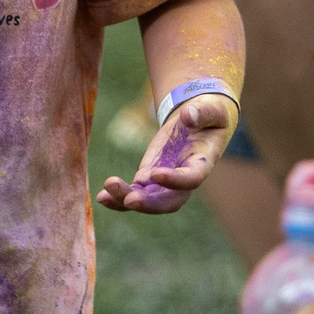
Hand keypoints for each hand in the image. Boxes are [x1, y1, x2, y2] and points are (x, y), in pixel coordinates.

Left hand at [96, 94, 235, 215]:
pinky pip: (134, 192)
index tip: (156, 174)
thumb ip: (203, 112)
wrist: (199, 121)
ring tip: (104, 196)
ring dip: (125, 201)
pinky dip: (118, 197)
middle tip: (129, 200)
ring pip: (147, 200)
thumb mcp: (212, 109)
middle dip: (148, 203)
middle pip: (168, 201)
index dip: (175, 181)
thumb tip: (188, 116)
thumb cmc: (210, 115)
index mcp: (202, 164)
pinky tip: (101, 197)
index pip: (191, 179)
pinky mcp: (149, 177)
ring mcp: (165, 182)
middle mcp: (184, 181)